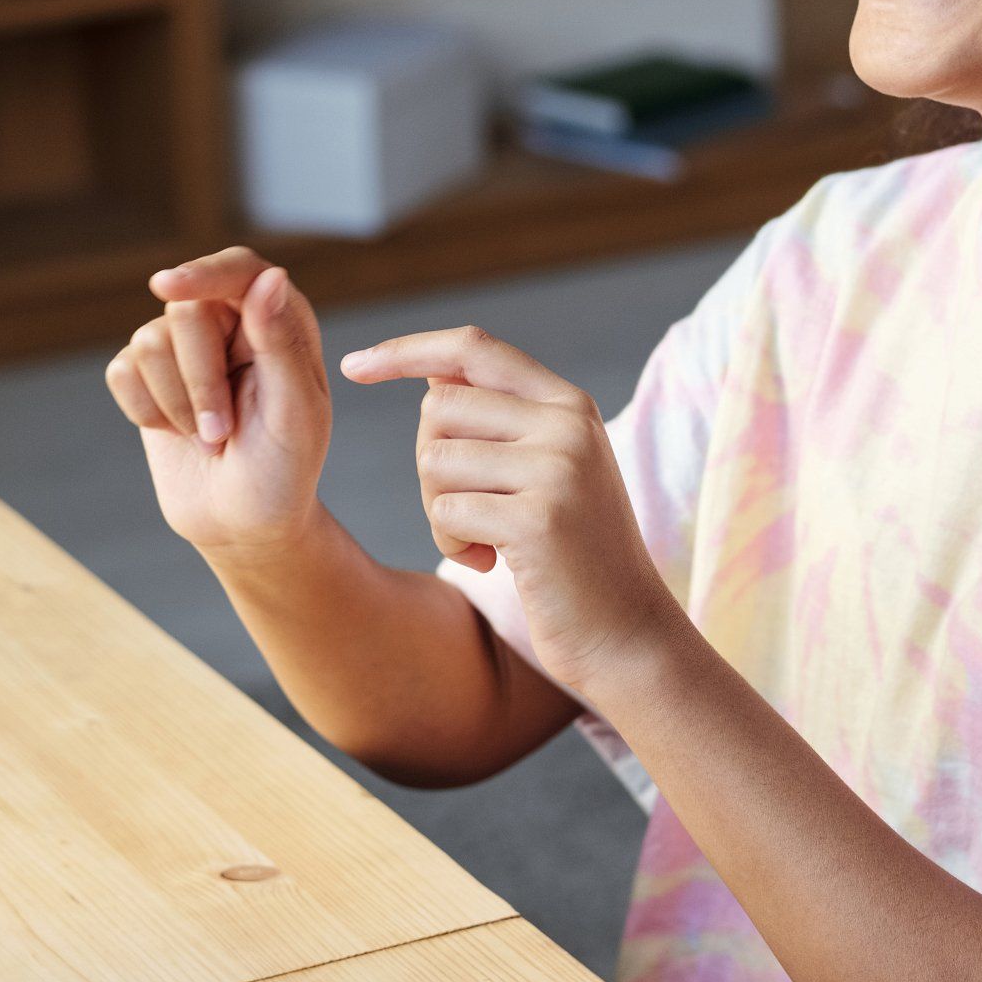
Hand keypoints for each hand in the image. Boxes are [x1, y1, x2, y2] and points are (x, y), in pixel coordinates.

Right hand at [105, 248, 331, 559]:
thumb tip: (271, 277)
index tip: (164, 287)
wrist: (244, 525)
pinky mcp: (148, 377)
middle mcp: (232, 322)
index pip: (239, 269)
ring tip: (209, 439)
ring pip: (148, 341)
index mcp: (281, 320)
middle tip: (221, 433)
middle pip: (185, 309)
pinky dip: (146, 412)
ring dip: (175, 404)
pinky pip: (121, 371)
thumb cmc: (284, 469)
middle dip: (198, 381)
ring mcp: (185, 348)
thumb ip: (282, 344)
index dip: (202, 273)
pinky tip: (175, 433)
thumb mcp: (296, 414)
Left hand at [339, 324, 678, 697]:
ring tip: (484, 541)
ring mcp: (557, 469)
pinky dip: (453, 544)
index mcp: (569, 403)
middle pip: (440, 408)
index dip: (407, 351)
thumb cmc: (574, 554)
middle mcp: (567, 424)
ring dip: (440, 511)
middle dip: (431, 462)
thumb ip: (503, 420)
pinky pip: (445, 512)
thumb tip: (433, 375)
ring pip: (435, 460)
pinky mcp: (538, 520)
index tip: (354, 364)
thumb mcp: (551, 470)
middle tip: (467, 510)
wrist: (626, 632)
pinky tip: (491, 563)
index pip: (474, 348)